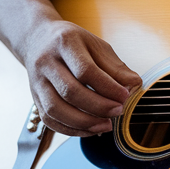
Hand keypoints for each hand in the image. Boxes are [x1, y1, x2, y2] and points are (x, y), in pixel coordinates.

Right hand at [21, 20, 142, 136]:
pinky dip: (71, 129)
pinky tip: (90, 129)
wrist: (38, 39)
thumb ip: (115, 66)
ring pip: (55, 109)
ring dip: (83, 123)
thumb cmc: (72, 43)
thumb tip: (134, 84)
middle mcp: (46, 63)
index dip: (107, 87)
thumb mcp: (96, 45)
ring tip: (105, 125)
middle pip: (70, 92)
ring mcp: (37, 82)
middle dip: (98, 106)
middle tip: (118, 111)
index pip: (85, 70)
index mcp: (65, 43)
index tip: (124, 96)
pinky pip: (50, 119)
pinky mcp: (35, 97)